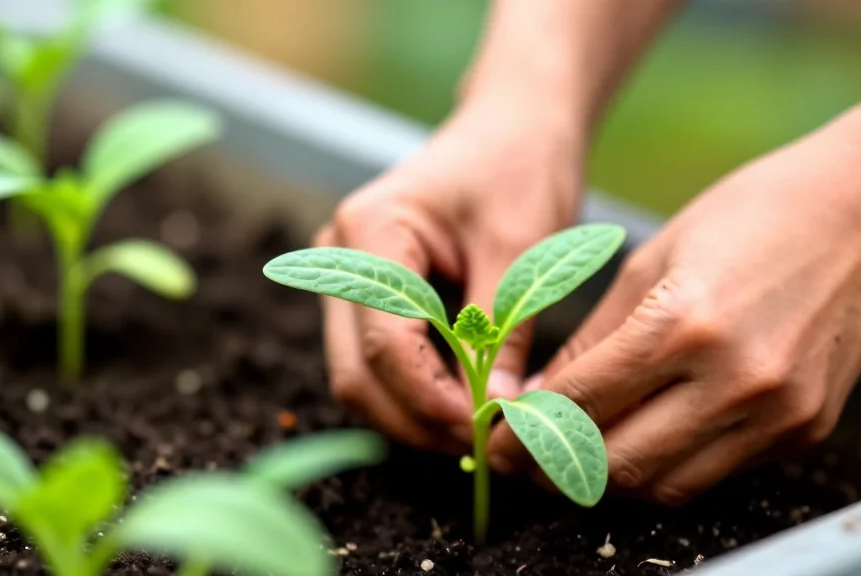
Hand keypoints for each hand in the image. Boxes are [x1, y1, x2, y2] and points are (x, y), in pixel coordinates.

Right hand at [314, 98, 586, 452]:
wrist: (514, 126)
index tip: (488, 428)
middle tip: (484, 445)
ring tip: (478, 430)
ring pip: (361, 377)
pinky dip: (416, 393)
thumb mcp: (521, 248)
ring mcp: (346, 278)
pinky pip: (377, 362)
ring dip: (414, 415)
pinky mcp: (367, 296)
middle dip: (418, 420)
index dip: (433, 399)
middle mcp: (339, 258)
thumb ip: (501, 332)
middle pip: (358, 372)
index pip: (386, 343)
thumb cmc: (521, 167)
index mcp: (369, 232)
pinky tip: (463, 404)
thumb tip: (500, 414)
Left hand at [487, 120, 860, 503]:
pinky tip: (645, 438)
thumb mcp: (650, 261)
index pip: (579, 405)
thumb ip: (594, 341)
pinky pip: (716, 474)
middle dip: (556, 469)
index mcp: (681, 324)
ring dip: (611, 478)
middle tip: (529, 456)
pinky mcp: (806, 429)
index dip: (525, 433)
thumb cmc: (750, 215)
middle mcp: (732, 380)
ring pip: (666, 486)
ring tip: (580, 451)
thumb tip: (542, 398)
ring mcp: (776, 413)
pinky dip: (669, 466)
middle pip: (617, 463)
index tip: (499, 439)